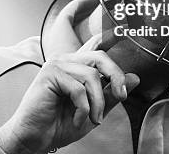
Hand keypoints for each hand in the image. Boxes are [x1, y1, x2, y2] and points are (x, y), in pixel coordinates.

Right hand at [0, 32, 140, 153]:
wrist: (34, 140)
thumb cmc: (59, 125)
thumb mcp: (94, 110)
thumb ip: (111, 94)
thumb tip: (134, 77)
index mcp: (75, 66)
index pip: (95, 46)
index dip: (109, 35)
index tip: (123, 28)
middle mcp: (65, 60)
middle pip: (100, 57)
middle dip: (115, 77)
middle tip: (122, 96)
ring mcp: (56, 64)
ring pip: (92, 76)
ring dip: (98, 103)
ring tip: (93, 119)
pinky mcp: (50, 74)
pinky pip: (79, 89)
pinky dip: (83, 109)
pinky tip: (77, 119)